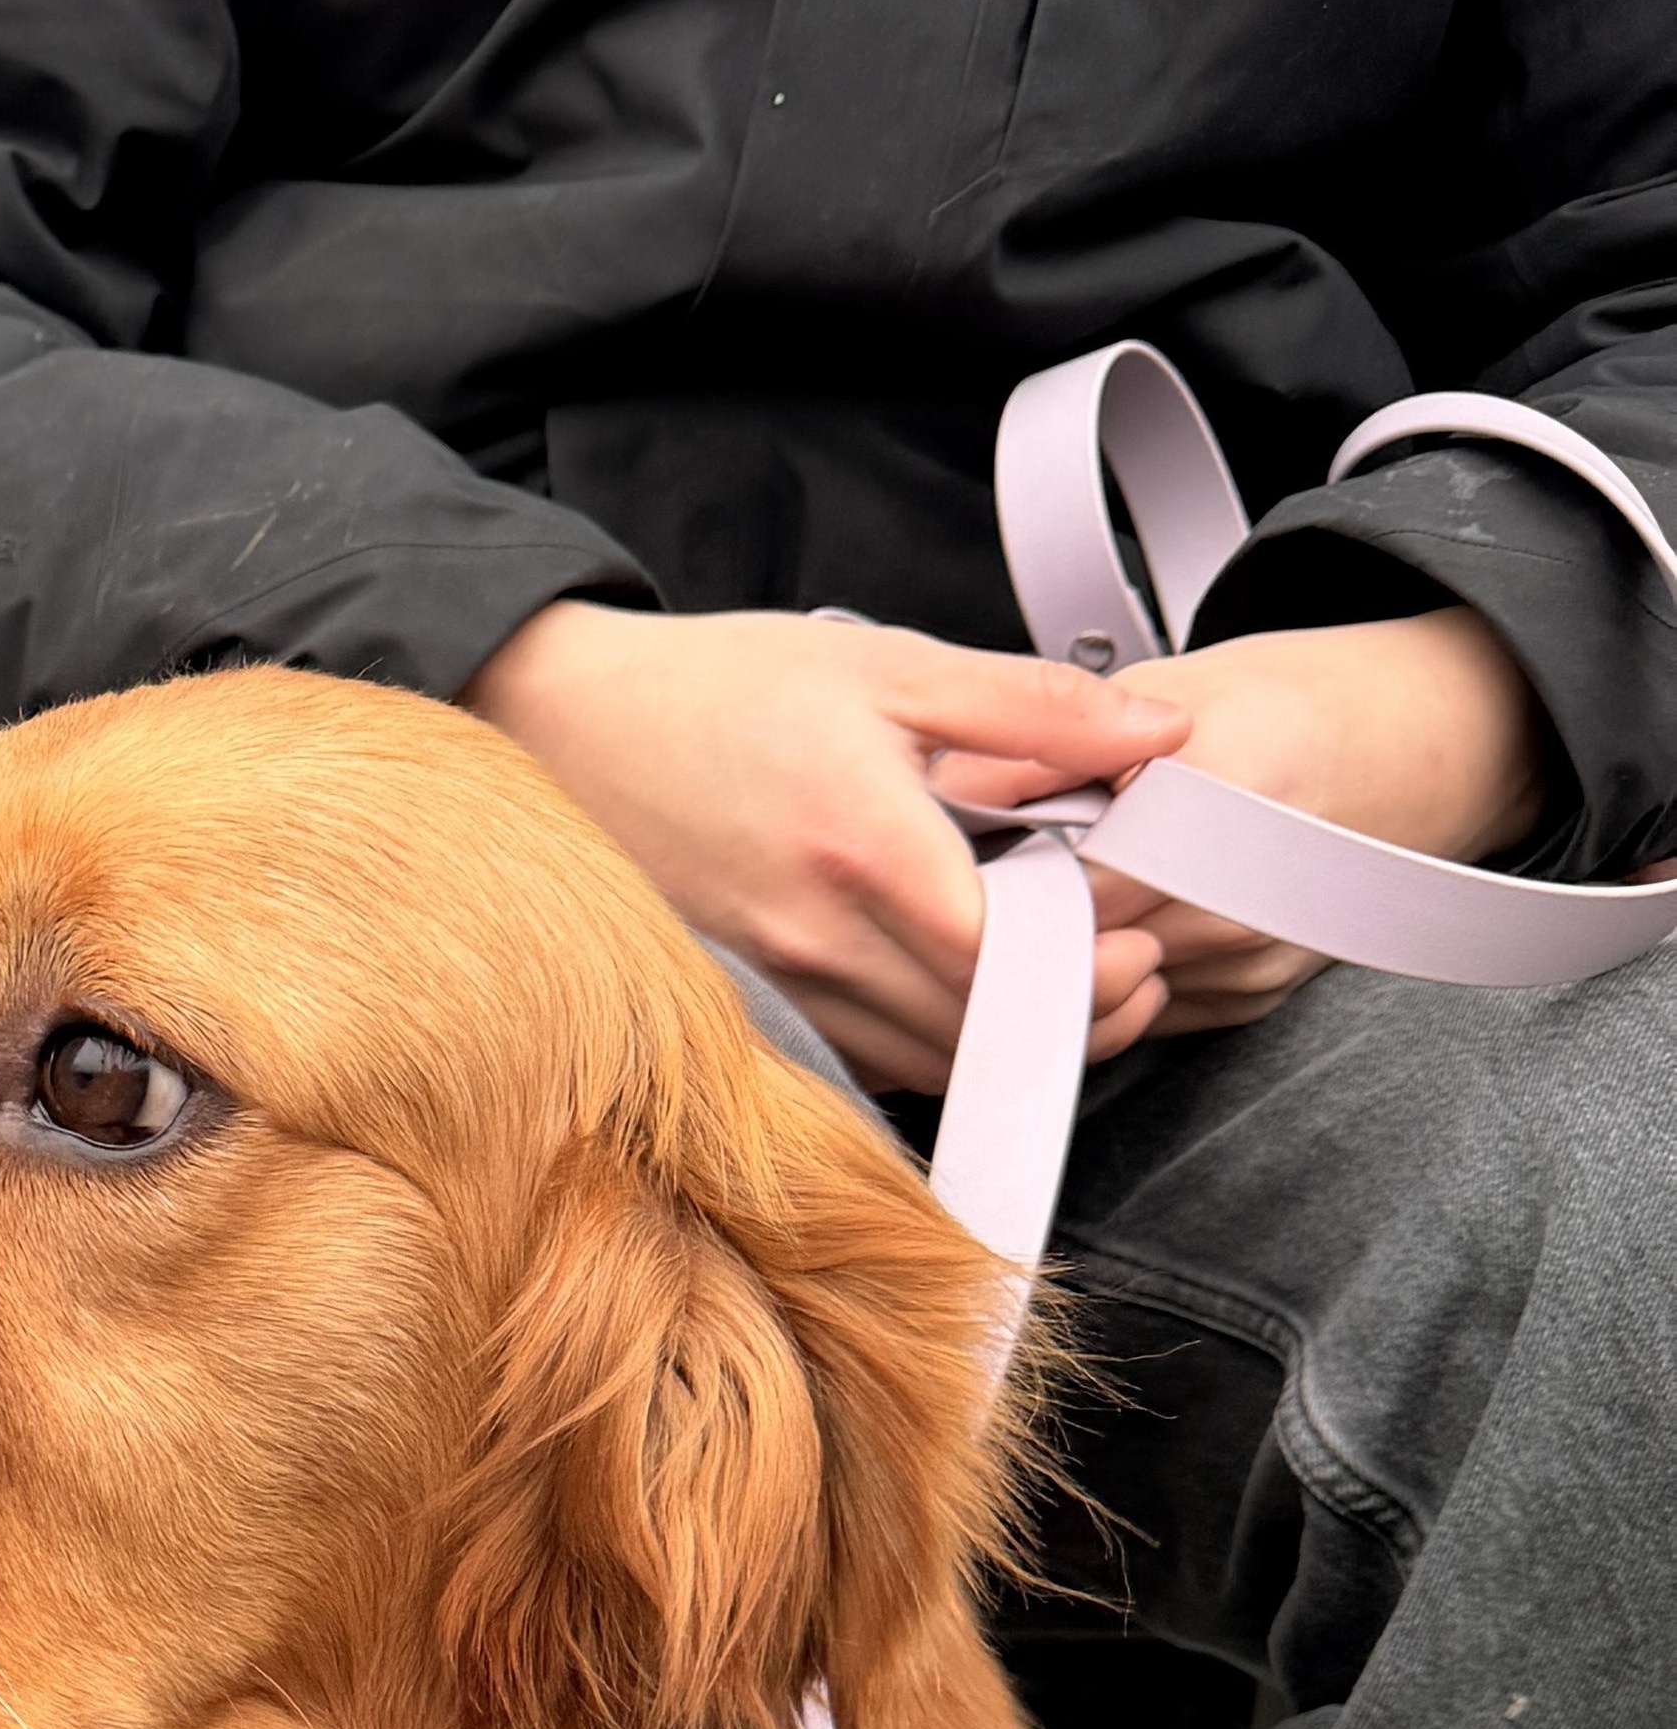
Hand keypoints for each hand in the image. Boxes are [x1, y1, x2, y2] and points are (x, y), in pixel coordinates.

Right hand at [464, 602, 1193, 1087]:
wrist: (567, 728)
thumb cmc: (720, 689)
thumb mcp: (890, 667)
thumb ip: (1033, 707)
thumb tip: (1162, 734)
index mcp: (862, 844)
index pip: (999, 958)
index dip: (1085, 976)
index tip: (1139, 951)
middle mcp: (811, 936)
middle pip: (969, 1030)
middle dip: (1067, 1021)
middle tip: (1133, 979)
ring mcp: (768, 984)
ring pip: (916, 1061)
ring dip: (1000, 1046)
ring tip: (1063, 993)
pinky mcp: (740, 1006)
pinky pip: (858, 1061)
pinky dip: (926, 1047)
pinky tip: (960, 1002)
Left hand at [940, 609, 1550, 1036]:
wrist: (1402, 751)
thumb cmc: (1274, 709)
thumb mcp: (1164, 692)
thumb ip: (1048, 746)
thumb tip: (935, 790)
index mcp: (1230, 788)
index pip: (1074, 884)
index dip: (1001, 886)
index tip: (952, 873)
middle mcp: (1249, 888)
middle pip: (1080, 951)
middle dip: (1016, 931)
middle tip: (969, 900)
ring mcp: (1251, 955)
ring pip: (1099, 996)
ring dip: (1052, 961)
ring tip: (1032, 907)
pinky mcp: (1248, 999)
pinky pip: (1135, 1013)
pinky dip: (1097, 982)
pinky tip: (1092, 933)